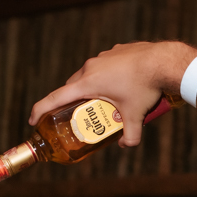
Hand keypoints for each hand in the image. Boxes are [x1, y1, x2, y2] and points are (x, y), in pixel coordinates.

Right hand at [28, 41, 196, 146]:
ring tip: (105, 101)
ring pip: (89, 74)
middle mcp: (91, 66)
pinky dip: (108, 76)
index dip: (41, 109)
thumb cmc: (145, 87)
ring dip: (92, 88)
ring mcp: (103, 57)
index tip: (33, 119)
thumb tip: (125, 145)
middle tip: (78, 115)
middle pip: (72, 87)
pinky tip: (122, 84)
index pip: (56, 97)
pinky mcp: (116, 51)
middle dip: (72, 101)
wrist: (163, 61)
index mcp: (88, 82)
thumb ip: (130, 135)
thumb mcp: (136, 116)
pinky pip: (105, 66)